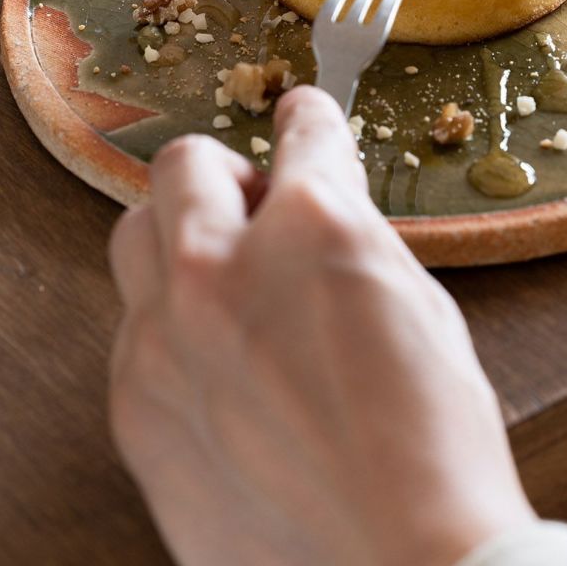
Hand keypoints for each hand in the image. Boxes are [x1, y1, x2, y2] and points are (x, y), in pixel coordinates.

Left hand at [108, 86, 535, 565]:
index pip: (301, 132)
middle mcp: (222, 268)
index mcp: (313, 228)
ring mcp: (166, 339)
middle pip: (184, 165)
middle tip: (258, 207)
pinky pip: (132, 331)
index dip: (309, 120)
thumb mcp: (418, 305)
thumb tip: (323, 210)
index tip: (303, 118)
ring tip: (225, 276)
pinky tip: (216, 363)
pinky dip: (170, 326)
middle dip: (227, 174)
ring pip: (135, 236)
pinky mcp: (136, 408)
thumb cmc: (433, 447)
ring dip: (182, 237)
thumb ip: (352, 238)